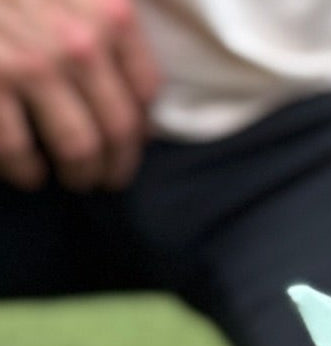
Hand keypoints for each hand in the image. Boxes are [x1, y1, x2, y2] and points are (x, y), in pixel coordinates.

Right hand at [0, 0, 158, 191]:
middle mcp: (79, 43)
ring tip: (73, 177)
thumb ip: (103, 13)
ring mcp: (33, 67)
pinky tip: (27, 170)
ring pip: (78, 150)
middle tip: (104, 175)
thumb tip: (133, 69)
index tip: (128, 140)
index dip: (139, 125)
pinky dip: (26, 171)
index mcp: (109, 11)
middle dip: (115, 163)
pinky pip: (19, 152)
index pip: (145, 91)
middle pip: (119, 130)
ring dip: (79, 174)